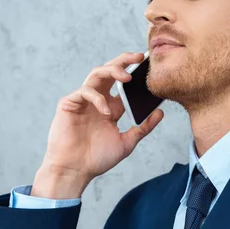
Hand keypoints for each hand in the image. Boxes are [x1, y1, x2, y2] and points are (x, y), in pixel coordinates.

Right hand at [38, 52, 163, 187]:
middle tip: (139, 57)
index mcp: (111, 108)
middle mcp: (98, 101)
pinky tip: (106, 111)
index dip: (135, 73)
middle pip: (110, 71)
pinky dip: (97, 98)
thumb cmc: (97, 159)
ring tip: (127, 77)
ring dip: (112, 71)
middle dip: (124, 61)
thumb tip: (160, 112)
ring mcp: (83, 101)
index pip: (124, 85)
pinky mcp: (69, 104)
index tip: (150, 66)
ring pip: (97, 74)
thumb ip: (143, 127)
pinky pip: (84, 91)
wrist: (75, 171)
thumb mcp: (126, 142)